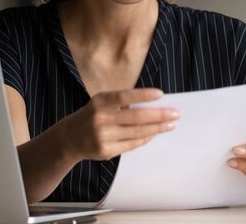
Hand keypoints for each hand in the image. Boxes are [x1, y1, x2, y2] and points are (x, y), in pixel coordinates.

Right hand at [58, 88, 178, 161]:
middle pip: (135, 117)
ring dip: (157, 128)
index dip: (142, 95)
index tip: (161, 94)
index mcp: (100, 102)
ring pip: (137, 132)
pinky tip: (154, 133)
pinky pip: (132, 144)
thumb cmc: (92, 115)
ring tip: (170, 124)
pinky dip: (145, 138)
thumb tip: (153, 105)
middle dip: (158, 115)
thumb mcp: (102, 103)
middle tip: (175, 114)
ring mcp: (103, 136)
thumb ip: (122, 103)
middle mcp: (100, 118)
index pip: (124, 97)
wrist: (70, 138)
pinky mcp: (106, 150)